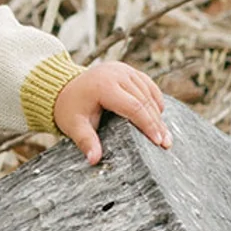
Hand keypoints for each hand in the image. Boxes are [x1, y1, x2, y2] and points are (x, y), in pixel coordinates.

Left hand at [52, 61, 170, 164]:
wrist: (64, 87)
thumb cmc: (70, 108)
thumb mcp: (73, 126)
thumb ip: (86, 141)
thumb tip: (94, 161)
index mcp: (104, 85)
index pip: (134, 107)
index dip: (148, 125)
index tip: (158, 142)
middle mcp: (116, 73)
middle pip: (144, 101)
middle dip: (157, 124)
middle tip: (166, 144)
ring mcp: (123, 69)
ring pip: (149, 93)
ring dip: (158, 114)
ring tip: (165, 135)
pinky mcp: (127, 70)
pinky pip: (148, 85)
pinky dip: (155, 100)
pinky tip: (159, 117)